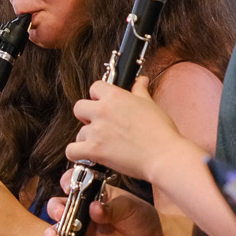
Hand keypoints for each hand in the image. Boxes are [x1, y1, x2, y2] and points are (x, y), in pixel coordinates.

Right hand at [43, 186, 166, 235]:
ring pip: (56, 228)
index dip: (67, 183)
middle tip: (63, 215)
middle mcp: (82, 209)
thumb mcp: (130, 208)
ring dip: (51, 232)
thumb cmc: (142, 219)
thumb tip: (95, 208)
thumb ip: (112, 208)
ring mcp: (79, 230)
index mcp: (93, 193)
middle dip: (56, 210)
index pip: (73, 183)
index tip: (70, 188)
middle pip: (58, 205)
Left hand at [66, 76, 191, 180]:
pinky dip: (77, 154)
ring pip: (79, 132)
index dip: (98, 97)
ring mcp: (96, 130)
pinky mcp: (93, 150)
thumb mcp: (150, 104)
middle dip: (86, 117)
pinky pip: (71, 151)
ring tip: (104, 145)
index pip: (94, 87)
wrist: (164, 155)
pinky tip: (87, 155)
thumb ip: (140, 90)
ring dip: (88, 139)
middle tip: (99, 126)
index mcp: (115, 96)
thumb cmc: (161, 131)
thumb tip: (141, 79)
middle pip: (79, 107)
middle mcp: (102, 110)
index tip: (104, 106)